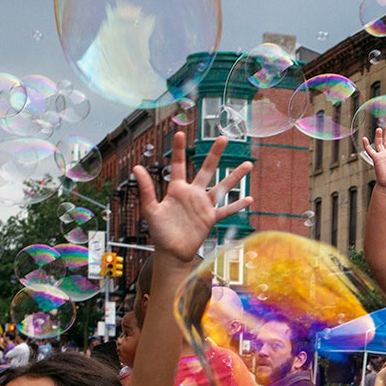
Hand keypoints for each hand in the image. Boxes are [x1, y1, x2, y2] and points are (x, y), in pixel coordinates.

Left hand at [136, 131, 252, 263]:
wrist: (171, 251)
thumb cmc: (160, 231)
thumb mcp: (150, 209)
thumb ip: (146, 189)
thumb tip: (136, 167)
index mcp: (177, 190)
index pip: (179, 165)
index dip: (179, 150)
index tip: (180, 133)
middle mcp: (193, 194)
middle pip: (207, 169)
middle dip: (215, 154)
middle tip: (223, 139)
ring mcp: (204, 205)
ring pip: (222, 187)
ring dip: (234, 176)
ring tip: (247, 165)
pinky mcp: (211, 218)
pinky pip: (226, 210)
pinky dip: (237, 205)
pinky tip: (249, 199)